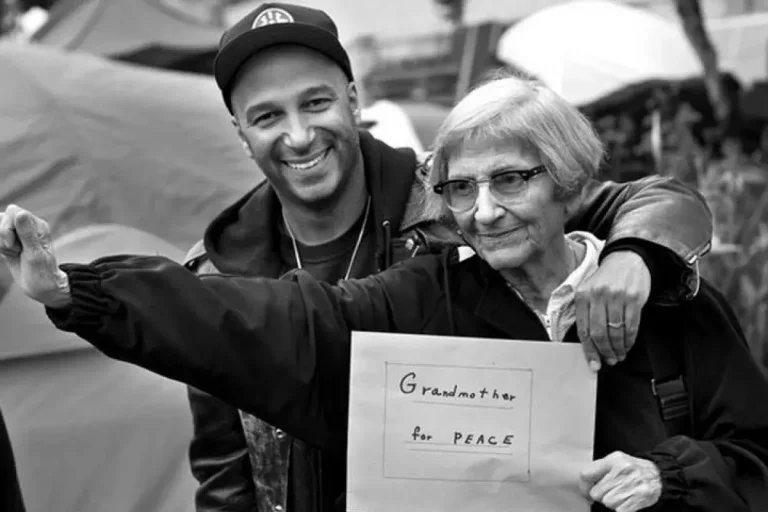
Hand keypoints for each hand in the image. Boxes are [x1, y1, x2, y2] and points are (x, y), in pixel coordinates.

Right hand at [0, 205, 70, 307]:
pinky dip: (0, 246)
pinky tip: (9, 254)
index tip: (14, 245)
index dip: (8, 228)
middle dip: (3, 235)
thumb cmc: (42, 273)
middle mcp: (29, 226)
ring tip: (13, 253)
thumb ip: (27, 234)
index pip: (14, 212)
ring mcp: (19, 232)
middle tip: (15, 250)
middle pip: (3, 217)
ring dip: (0, 241)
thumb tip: (20, 213)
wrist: (40, 286)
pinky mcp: (12, 240)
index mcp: (38, 226)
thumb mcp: (34, 254)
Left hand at [575, 250, 649, 370]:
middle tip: (609, 360)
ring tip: (619, 355)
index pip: (583, 330)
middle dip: (604, 352)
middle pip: (599, 333)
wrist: (626, 259)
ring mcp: (617, 297)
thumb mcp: (588, 290)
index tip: (594, 363)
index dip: (589, 350)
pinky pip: (631, 326)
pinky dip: (629, 340)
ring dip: (618, 348)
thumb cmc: (606, 279)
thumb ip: (585, 313)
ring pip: (615, 332)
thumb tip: (588, 343)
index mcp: (583, 295)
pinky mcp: (634, 298)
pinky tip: (628, 345)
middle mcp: (598, 296)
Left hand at [579, 451, 661, 511]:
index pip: (586, 474)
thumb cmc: (637, 470)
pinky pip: (618, 510)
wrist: (661, 477)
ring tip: (623, 494)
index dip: (585, 486)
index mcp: (614, 460)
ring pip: (607, 503)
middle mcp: (621, 470)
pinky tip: (628, 501)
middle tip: (613, 490)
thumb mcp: (617, 460)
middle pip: (596, 493)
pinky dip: (621, 508)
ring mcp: (630, 485)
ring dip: (613, 503)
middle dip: (602, 494)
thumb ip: (600, 468)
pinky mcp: (638, 499)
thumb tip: (584, 483)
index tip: (588, 490)